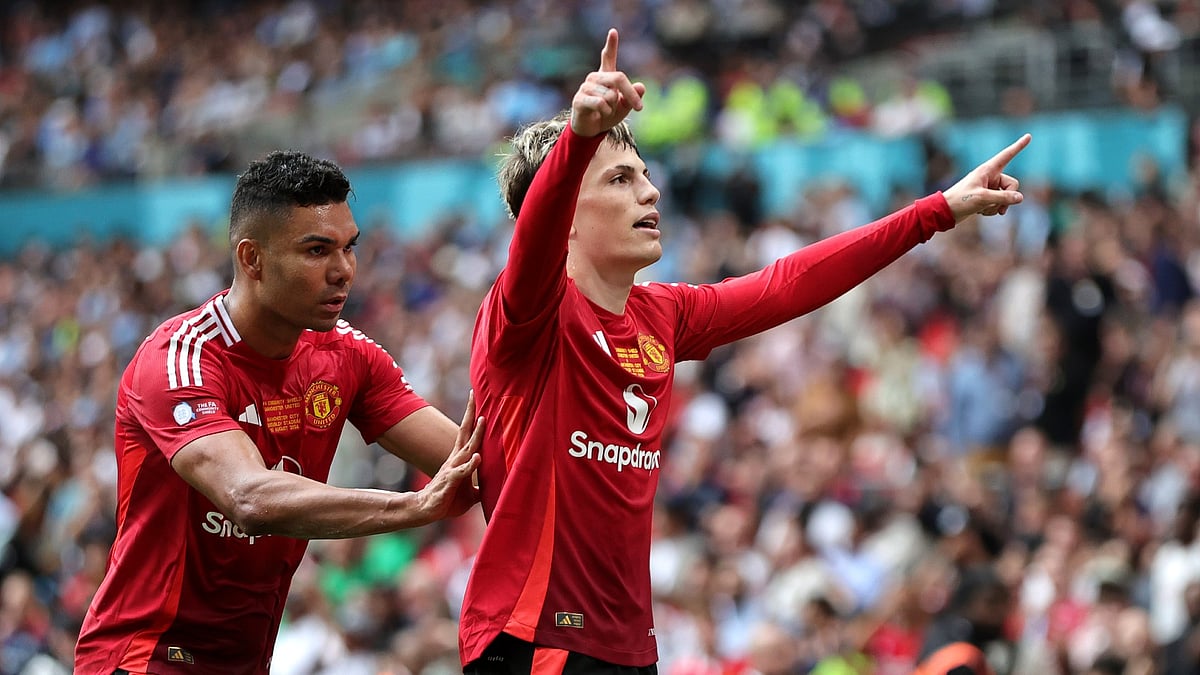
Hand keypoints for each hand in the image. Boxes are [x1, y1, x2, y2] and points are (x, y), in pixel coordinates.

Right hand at [417, 391, 481, 520]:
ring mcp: (452, 469)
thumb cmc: (448, 499)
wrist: (427, 510)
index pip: (467, 433)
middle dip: (470, 414)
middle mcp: (456, 459)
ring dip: (475, 435)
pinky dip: (470, 465)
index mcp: (460, 458)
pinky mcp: (450, 482)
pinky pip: (461, 472)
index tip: (475, 398)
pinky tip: (477, 457)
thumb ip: (482, 487)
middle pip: (464, 432)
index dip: (472, 416)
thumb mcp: (470, 493)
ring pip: (465, 449)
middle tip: (474, 395)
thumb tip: (497, 490)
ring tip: (482, 420)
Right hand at [570, 28, 645, 137]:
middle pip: (618, 78)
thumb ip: (633, 97)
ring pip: (610, 94)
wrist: (590, 130)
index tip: (613, 31)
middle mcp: (595, 78)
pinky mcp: (579, 99)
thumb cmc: (607, 115)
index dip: (611, 44)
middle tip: (639, 107)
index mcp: (606, 76)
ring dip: (614, 107)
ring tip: (606, 111)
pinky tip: (600, 113)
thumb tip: (641, 86)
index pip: (608, 57)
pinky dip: (606, 111)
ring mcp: (585, 87)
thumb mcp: (624, 107)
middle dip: (631, 94)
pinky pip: (600, 103)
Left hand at [942, 133, 1030, 222]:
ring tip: (982, 209)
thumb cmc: (960, 201)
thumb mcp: (983, 199)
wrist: (945, 212)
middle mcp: (990, 177)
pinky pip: (998, 204)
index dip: (1018, 146)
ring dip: (997, 206)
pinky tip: (980, 212)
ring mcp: (988, 188)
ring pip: (1006, 197)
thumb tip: (1020, 198)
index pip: (1007, 155)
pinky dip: (992, 210)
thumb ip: (1003, 197)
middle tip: (997, 206)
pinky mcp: (986, 198)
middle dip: (1007, 198)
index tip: (1029, 135)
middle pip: (1012, 185)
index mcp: (987, 170)